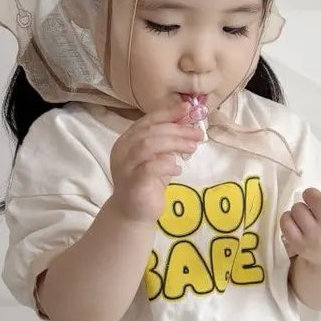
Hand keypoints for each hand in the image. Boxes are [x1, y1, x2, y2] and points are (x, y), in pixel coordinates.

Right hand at [109, 100, 203, 222]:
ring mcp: (125, 167)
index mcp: (128, 140)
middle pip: (150, 131)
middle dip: (177, 129)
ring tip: (192, 147)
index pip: (147, 120)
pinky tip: (178, 169)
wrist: (133, 213)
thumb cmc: (148, 182)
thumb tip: (187, 121)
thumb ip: (169, 141)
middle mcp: (123, 150)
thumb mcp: (160, 157)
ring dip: (174, 143)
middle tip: (198, 134)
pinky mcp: (132, 184)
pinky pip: (149, 168)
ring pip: (148, 145)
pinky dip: (166, 165)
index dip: (168, 112)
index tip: (188, 108)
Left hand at [280, 159, 320, 265]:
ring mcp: (314, 237)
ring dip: (300, 209)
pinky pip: (285, 220)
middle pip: (310, 195)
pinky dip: (288, 219)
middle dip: (311, 197)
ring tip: (309, 217)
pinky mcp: (299, 245)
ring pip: (296, 208)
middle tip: (316, 206)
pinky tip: (297, 224)